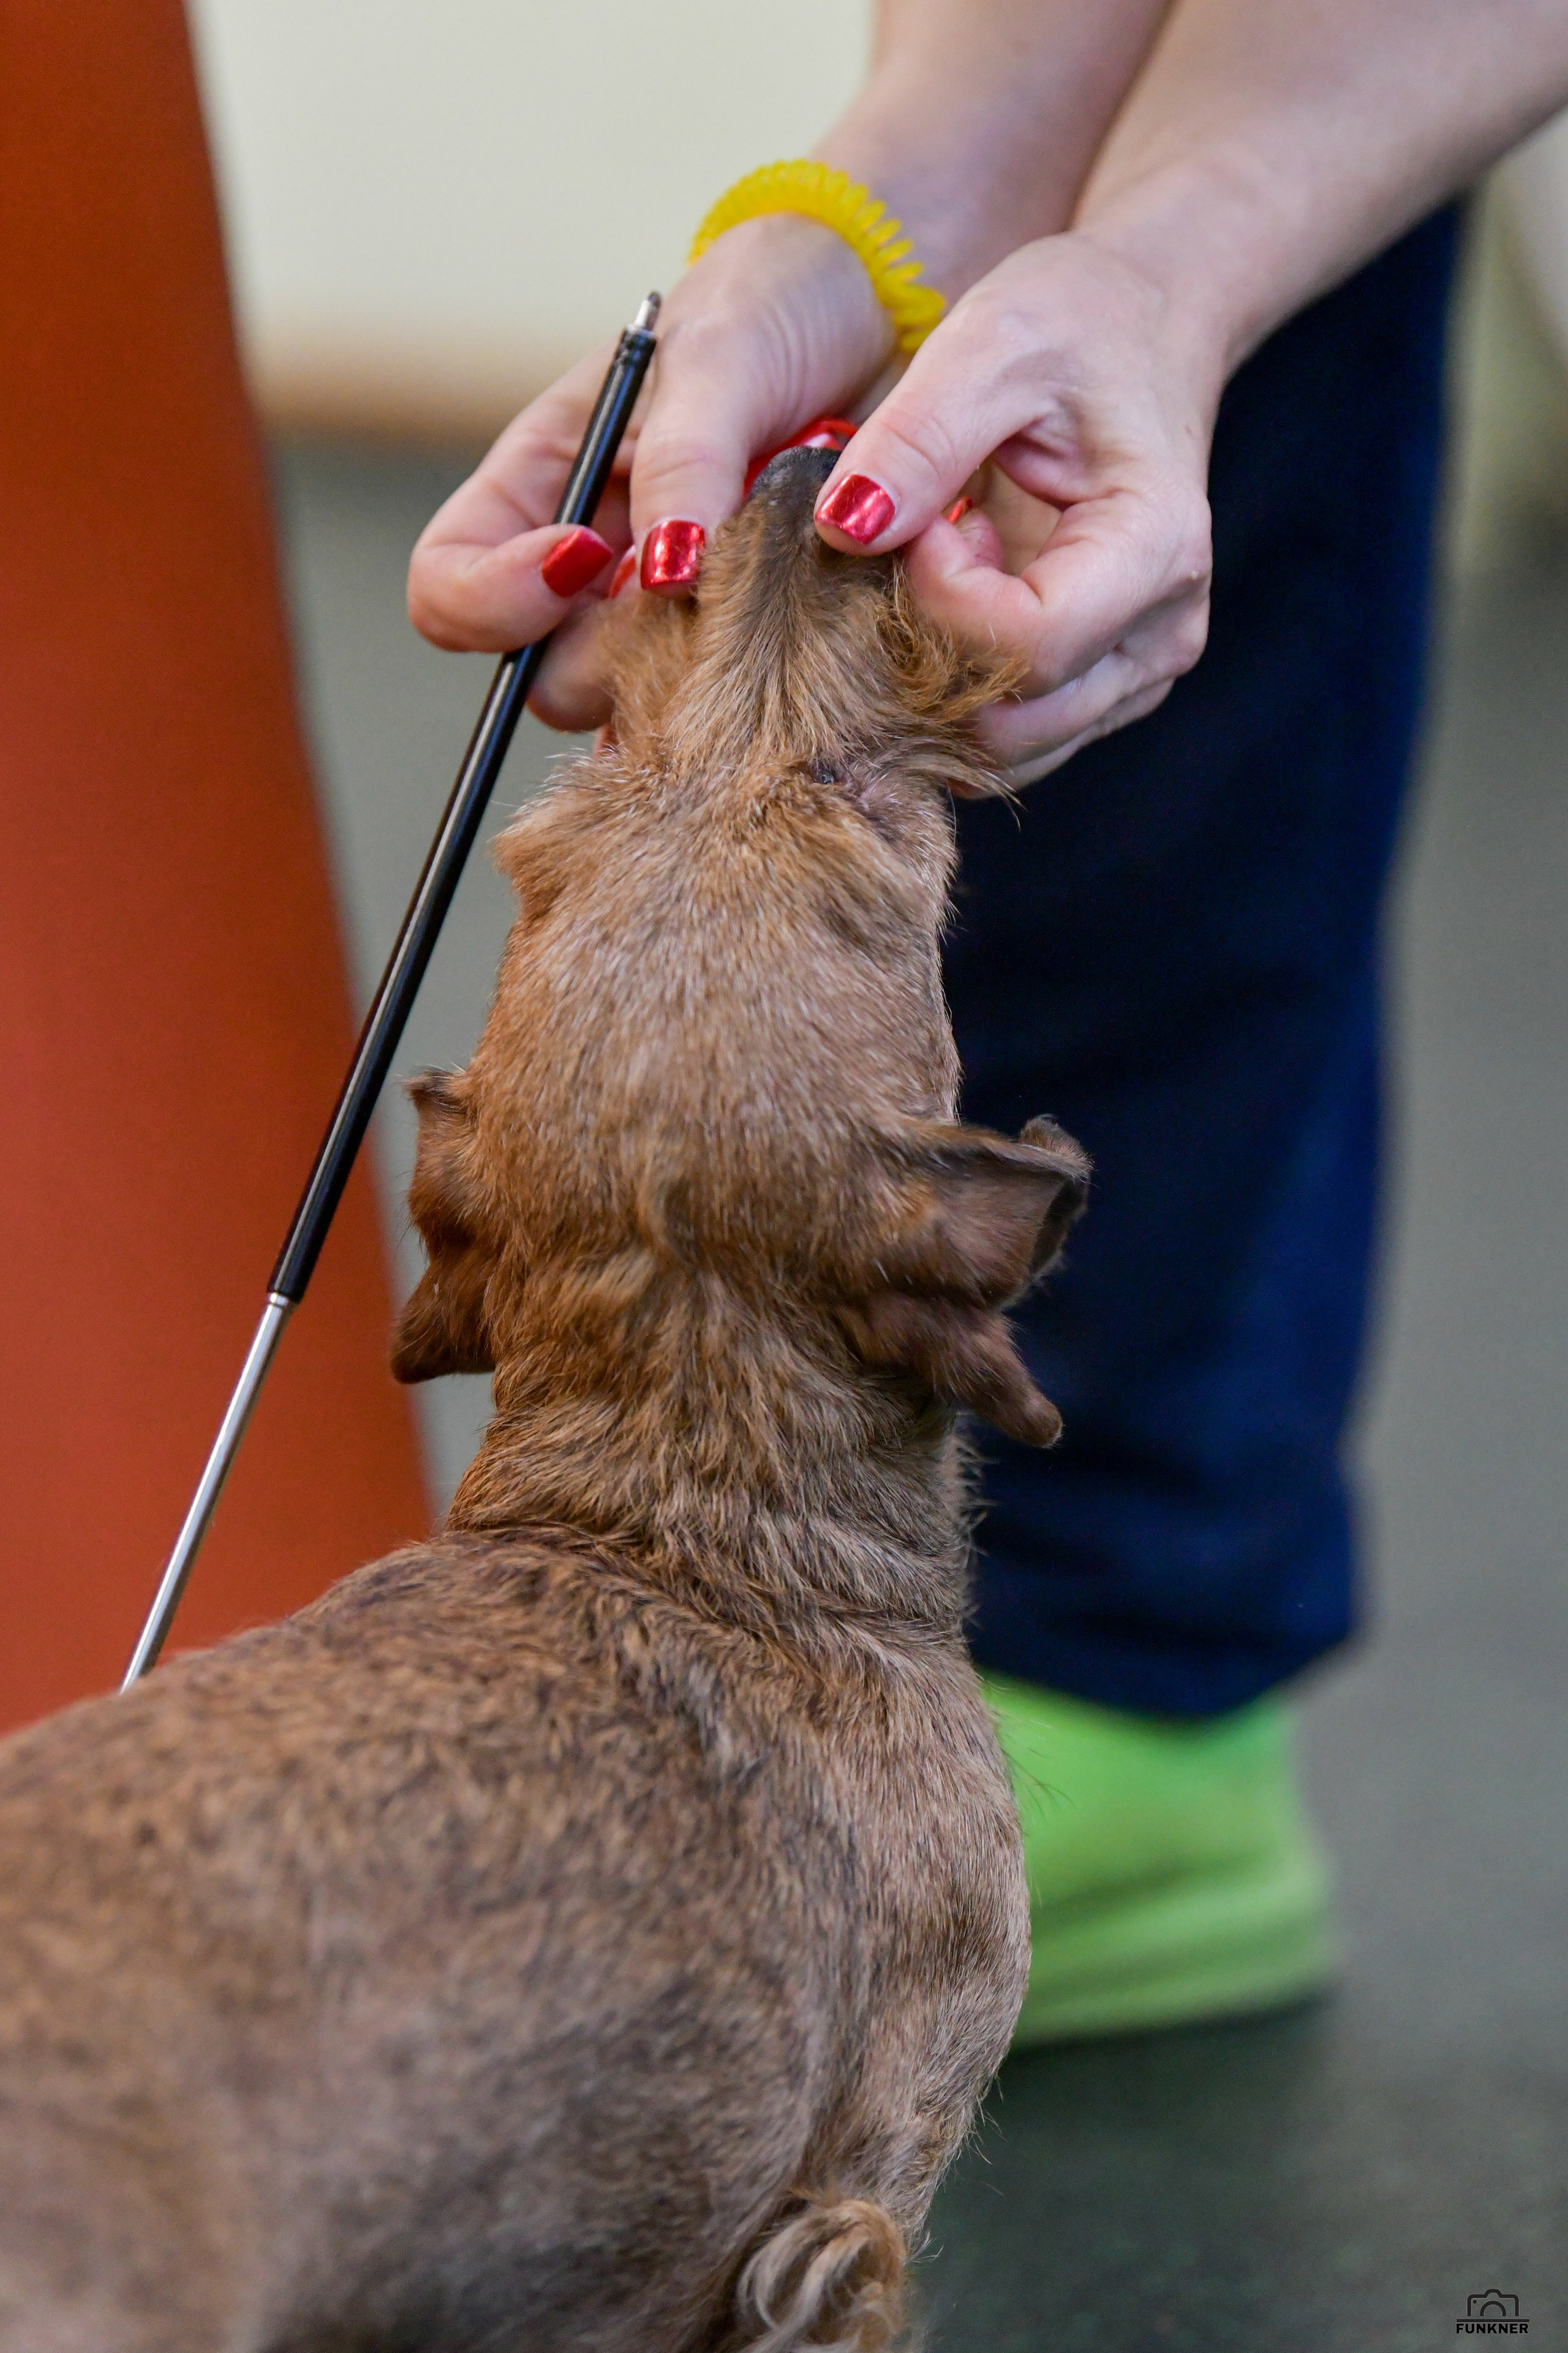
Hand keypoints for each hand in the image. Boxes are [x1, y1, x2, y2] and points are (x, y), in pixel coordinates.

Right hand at [407, 213, 892, 730]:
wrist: (877, 313)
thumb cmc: (771, 309)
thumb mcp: (718, 360)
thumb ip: (683, 462)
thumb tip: (665, 576)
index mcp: (540, 489)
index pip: (447, 586)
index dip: (494, 599)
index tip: (584, 557)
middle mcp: (589, 570)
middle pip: (549, 675)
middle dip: (620, 651)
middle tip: (709, 584)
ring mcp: (666, 618)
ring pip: (638, 706)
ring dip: (694, 673)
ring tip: (772, 594)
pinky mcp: (739, 646)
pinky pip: (717, 711)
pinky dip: (744, 702)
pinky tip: (792, 664)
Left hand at [813, 230, 1219, 778]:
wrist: (1146, 329)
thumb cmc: (1079, 323)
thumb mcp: (989, 343)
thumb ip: (915, 439)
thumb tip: (844, 532)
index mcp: (1154, 550)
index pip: (1024, 648)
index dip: (940, 601)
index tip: (924, 522)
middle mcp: (1161, 635)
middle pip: (1011, 721)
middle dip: (928, 652)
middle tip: (920, 546)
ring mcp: (1136, 675)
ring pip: (1005, 747)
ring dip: (939, 678)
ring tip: (946, 564)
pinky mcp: (1104, 688)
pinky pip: (1010, 734)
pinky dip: (956, 688)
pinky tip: (956, 598)